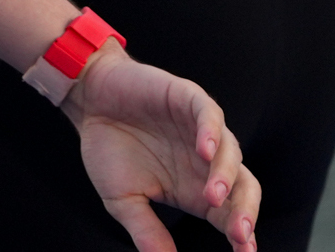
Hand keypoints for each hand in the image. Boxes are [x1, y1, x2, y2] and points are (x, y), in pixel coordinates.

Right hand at [63, 42, 261, 251]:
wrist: (88, 100)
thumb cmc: (107, 147)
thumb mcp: (123, 199)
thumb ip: (146, 229)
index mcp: (195, 188)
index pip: (230, 215)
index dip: (241, 235)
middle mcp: (205, 161)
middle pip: (244, 187)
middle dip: (246, 211)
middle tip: (239, 234)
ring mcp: (199, 129)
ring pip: (231, 152)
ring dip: (226, 176)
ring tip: (213, 196)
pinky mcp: (188, 99)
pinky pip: (210, 115)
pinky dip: (211, 131)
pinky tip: (204, 150)